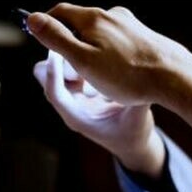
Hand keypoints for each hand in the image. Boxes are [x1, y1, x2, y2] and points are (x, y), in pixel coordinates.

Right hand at [27, 4, 187, 107]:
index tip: (40, 40)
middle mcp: (112, 15)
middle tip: (66, 64)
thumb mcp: (83, 60)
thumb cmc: (127, 75)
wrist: (174, 77)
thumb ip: (56, 39)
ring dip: (91, 48)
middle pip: (80, 22)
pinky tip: (117, 72)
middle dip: (69, 40)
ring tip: (93, 74)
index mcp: (93, 19)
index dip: (46, 25)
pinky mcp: (144, 36)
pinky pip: (118, 41)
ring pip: (100, 32)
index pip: (59, 12)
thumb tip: (32, 19)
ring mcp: (130, 24)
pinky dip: (110, 53)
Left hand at [34, 50, 164, 178]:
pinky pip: (70, 65)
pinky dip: (78, 56)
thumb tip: (146, 79)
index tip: (58, 51)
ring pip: (56, 68)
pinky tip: (96, 49)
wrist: (131, 141)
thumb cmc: (133, 134)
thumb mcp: (138, 119)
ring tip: (91, 49)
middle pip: (45, 77)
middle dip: (59, 61)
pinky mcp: (80, 87)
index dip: (53, 72)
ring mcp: (74, 95)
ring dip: (69, 57)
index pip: (55, 94)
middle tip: (81, 49)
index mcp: (77, 118)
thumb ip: (138, 101)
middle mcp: (70, 105)